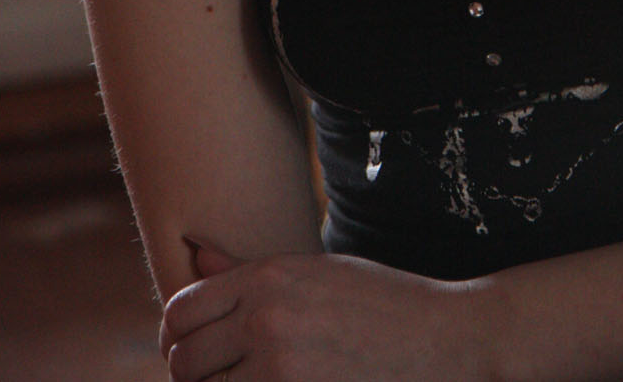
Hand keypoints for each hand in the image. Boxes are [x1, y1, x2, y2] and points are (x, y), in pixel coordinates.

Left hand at [160, 242, 490, 381]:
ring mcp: (280, 370)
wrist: (444, 339)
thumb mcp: (315, 271)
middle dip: (191, 373)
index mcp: (269, 277)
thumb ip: (246, 271)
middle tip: (218, 375)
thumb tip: (193, 253)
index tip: (196, 346)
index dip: (178, 334)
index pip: (180, 310)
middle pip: (183, 361)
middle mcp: (267, 319)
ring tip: (249, 380)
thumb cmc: (381, 302)